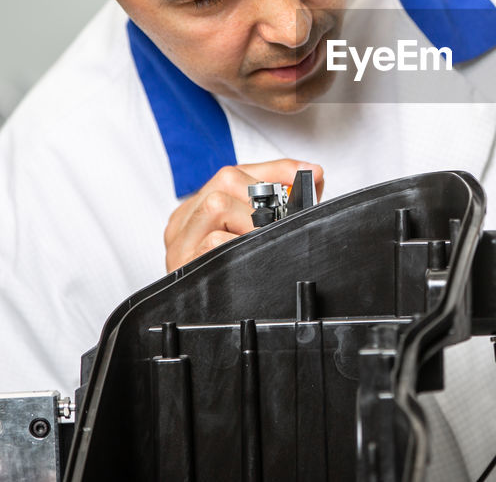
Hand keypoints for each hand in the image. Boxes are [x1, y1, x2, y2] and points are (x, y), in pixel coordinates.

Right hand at [163, 160, 323, 271]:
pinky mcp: (183, 265)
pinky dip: (238, 244)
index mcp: (199, 207)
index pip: (237, 171)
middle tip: (279, 222)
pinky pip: (213, 241)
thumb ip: (285, 203)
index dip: (276, 169)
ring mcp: (180, 242)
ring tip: (261, 241)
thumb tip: (315, 174)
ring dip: (251, 222)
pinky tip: (248, 257)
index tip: (306, 173)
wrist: (207, 326)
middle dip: (262, 198)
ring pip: (217, 205)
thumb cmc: (235, 277)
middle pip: (226, 180)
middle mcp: (185, 220)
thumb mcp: (257, 233)